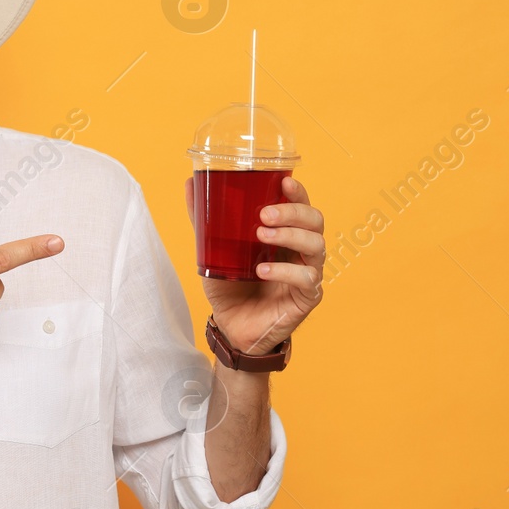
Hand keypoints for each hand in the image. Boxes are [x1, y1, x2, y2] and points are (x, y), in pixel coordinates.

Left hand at [185, 175, 324, 356]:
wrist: (231, 327)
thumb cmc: (229, 286)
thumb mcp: (214, 249)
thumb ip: (205, 219)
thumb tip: (192, 183)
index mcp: (286, 234)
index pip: (302, 206)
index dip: (298, 192)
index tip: (284, 182)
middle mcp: (301, 250)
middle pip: (315, 221)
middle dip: (292, 212)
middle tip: (264, 215)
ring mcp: (307, 273)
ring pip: (317, 245)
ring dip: (290, 236)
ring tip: (262, 236)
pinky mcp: (307, 297)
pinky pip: (307, 278)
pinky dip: (285, 271)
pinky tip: (263, 270)